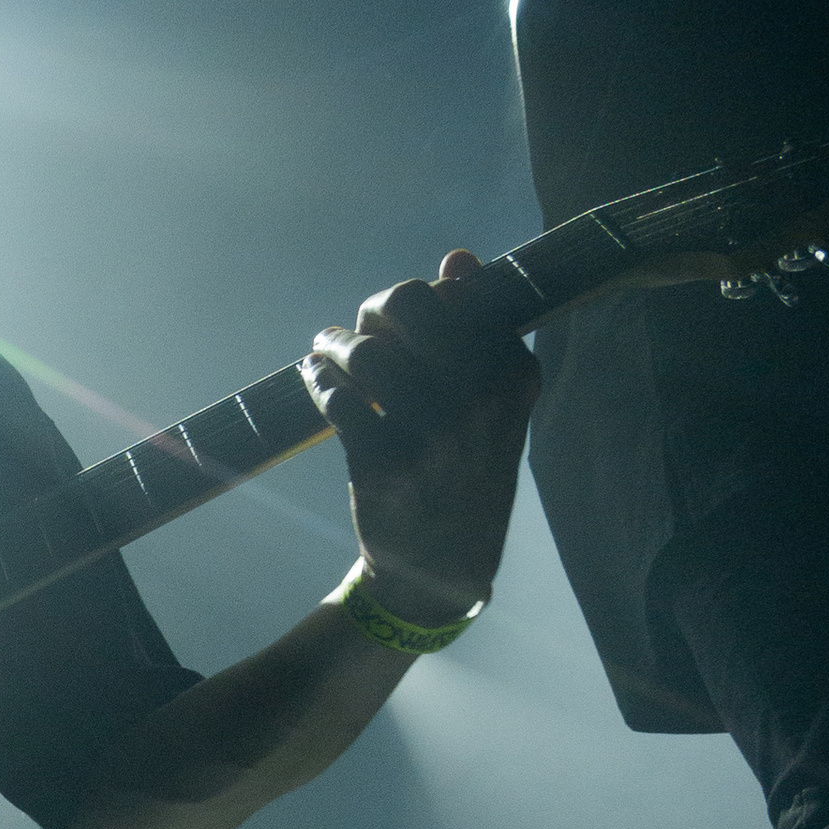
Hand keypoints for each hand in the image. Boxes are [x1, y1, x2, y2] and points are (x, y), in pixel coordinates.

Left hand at [301, 249, 536, 627]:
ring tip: (326, 350)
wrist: (443, 569)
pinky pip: (337, 396)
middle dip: (375, 307)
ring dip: (335, 343)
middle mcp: (479, 400)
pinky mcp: (383, 462)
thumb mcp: (490, 406)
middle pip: (409, 304)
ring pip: (366, 350)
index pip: (459, 297)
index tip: (399, 318)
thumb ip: (478, 330)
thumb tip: (458, 259)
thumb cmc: (465, 473)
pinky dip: (318, 380)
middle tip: (361, 325)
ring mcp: (431, 433)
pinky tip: (316, 379)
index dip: (421, 298)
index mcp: (513, 376)